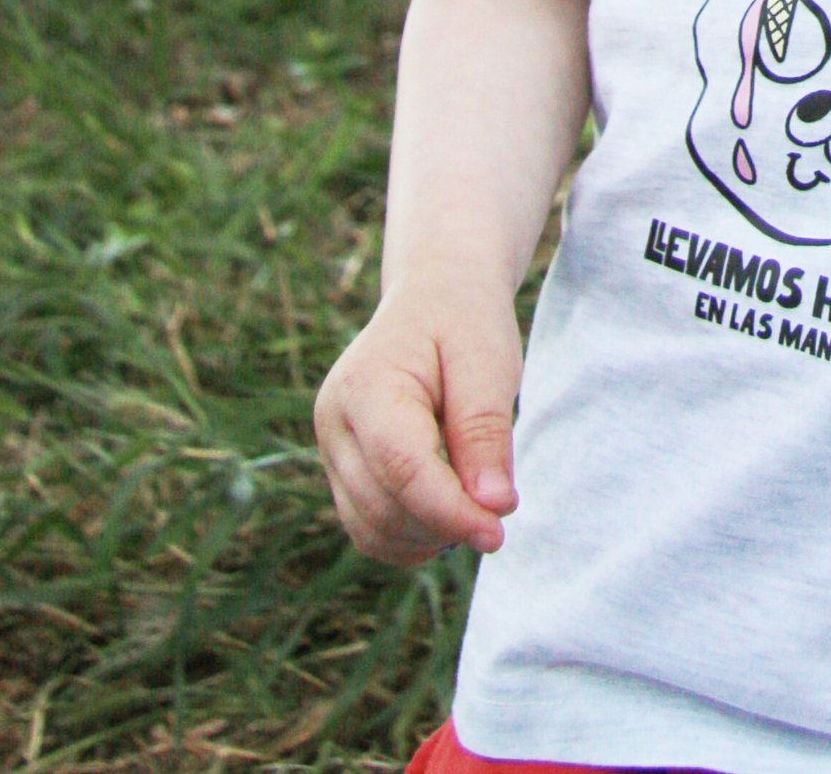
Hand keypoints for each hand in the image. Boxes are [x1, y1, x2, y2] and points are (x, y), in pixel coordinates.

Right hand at [313, 283, 522, 564]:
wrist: (435, 295)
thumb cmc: (465, 323)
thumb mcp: (488, 363)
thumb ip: (485, 433)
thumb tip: (493, 506)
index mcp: (366, 386)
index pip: (402, 468)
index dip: (450, 510)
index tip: (497, 531)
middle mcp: (334, 422)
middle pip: (385, 506)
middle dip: (445, 523)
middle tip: (500, 510)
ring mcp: (330, 448)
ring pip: (372, 528)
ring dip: (428, 536)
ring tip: (476, 505)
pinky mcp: (341, 469)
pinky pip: (369, 528)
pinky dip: (410, 535)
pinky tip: (449, 512)